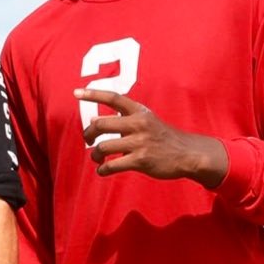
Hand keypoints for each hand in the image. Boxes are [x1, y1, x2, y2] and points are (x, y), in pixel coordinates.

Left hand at [74, 88, 227, 186]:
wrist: (188, 154)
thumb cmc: (162, 137)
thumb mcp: (146, 120)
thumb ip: (123, 120)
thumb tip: (93, 121)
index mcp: (139, 111)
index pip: (113, 98)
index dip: (93, 94)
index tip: (76, 93)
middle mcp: (138, 124)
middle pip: (100, 124)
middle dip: (88, 133)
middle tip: (87, 140)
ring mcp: (139, 143)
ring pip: (103, 147)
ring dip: (95, 154)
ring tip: (97, 158)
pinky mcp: (140, 161)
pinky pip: (112, 165)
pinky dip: (103, 169)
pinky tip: (102, 170)